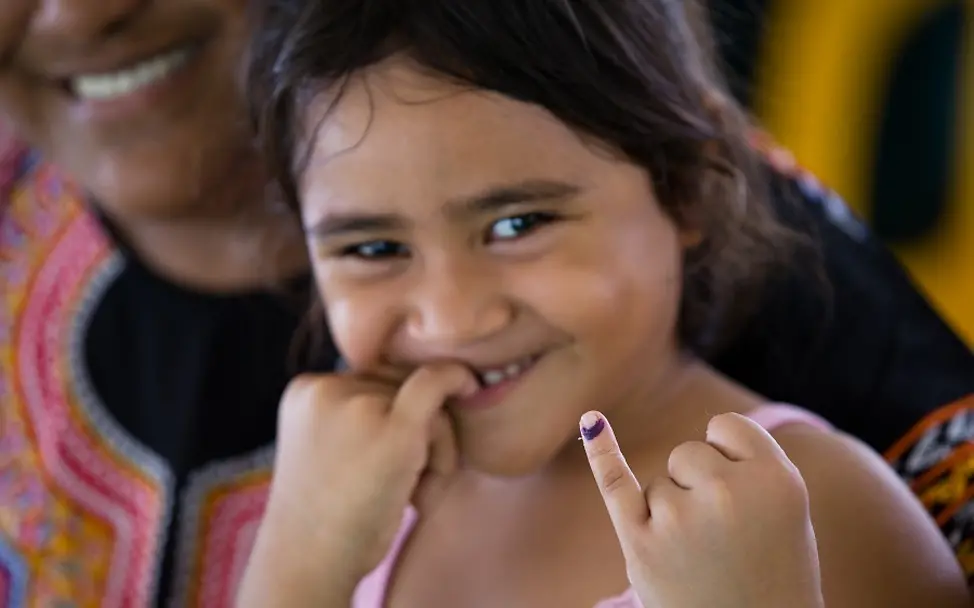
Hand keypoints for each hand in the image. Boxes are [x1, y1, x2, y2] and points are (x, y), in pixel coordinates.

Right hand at [238, 363, 476, 607]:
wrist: (310, 563)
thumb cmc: (328, 518)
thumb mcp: (329, 449)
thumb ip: (357, 416)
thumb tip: (420, 389)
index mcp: (306, 391)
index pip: (369, 382)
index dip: (393, 415)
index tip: (398, 455)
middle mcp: (327, 387)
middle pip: (397, 385)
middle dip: (416, 429)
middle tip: (411, 487)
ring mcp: (359, 405)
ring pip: (421, 397)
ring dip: (434, 444)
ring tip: (414, 495)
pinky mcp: (392, 430)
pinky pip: (434, 384)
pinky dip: (457, 380)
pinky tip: (470, 387)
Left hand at [581, 411, 823, 607]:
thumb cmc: (772, 577)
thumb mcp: (787, 512)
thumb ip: (751, 468)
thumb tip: (706, 430)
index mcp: (778, 480)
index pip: (727, 427)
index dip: (729, 456)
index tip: (740, 492)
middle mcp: (729, 492)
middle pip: (687, 453)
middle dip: (698, 486)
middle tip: (723, 539)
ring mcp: (681, 518)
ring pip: (659, 484)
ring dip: (673, 515)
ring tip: (701, 560)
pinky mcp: (641, 544)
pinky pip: (615, 484)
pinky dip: (602, 453)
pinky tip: (591, 422)